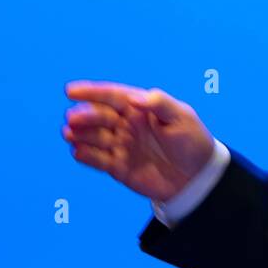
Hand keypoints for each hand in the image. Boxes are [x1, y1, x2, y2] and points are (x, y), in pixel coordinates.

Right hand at [62, 81, 214, 201]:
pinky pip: (97, 160)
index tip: (70, 91)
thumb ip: (159, 103)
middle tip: (73, 118)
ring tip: (69, 133)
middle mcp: (126, 125)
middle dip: (84, 115)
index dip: (92, 92)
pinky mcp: (118, 167)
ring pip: (94, 137)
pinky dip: (85, 155)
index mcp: (140, 108)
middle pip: (99, 116)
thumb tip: (133, 98)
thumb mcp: (182, 117)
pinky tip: (77, 151)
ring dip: (79, 134)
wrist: (198, 176)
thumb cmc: (193, 141)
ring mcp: (121, 145)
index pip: (112, 96)